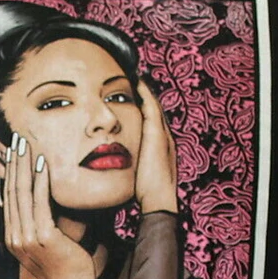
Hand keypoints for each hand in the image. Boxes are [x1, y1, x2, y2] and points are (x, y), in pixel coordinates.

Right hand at [3, 132, 95, 278]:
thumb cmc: (65, 269)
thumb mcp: (47, 245)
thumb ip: (42, 225)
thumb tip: (48, 202)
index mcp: (13, 239)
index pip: (8, 200)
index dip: (9, 175)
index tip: (12, 155)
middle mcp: (14, 237)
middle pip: (11, 193)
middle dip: (13, 164)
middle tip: (16, 141)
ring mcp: (26, 238)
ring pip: (21, 194)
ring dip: (23, 167)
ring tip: (26, 145)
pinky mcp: (43, 238)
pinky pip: (39, 204)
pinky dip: (40, 182)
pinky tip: (42, 165)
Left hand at [134, 79, 178, 214]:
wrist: (159, 202)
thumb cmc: (145, 195)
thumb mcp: (137, 177)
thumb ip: (129, 168)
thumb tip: (113, 169)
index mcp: (160, 147)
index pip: (152, 123)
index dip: (144, 109)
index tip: (134, 99)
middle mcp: (165, 138)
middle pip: (155, 110)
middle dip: (146, 96)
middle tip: (136, 79)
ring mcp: (162, 135)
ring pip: (154, 105)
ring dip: (145, 90)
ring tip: (135, 76)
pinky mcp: (157, 135)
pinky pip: (151, 107)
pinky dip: (145, 93)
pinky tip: (136, 82)